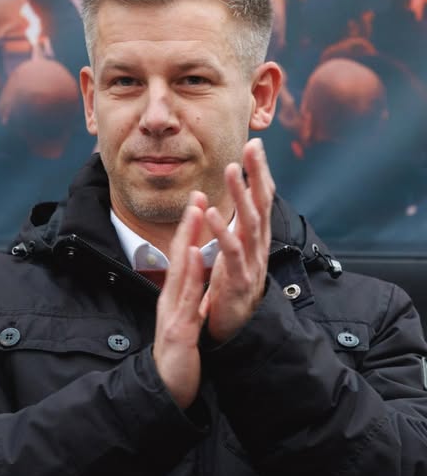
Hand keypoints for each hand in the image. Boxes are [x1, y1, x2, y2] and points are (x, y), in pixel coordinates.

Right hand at [153, 192, 208, 409]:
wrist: (166, 390)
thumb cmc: (176, 355)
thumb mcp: (183, 320)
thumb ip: (187, 298)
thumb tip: (195, 281)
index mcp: (175, 296)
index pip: (183, 257)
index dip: (191, 230)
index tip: (200, 203)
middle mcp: (171, 298)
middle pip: (179, 254)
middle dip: (189, 224)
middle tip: (198, 193)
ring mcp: (172, 311)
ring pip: (181, 269)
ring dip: (187, 238)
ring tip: (196, 211)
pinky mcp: (179, 329)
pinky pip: (186, 298)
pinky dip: (189, 273)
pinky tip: (193, 253)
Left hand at [201, 138, 274, 342]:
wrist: (237, 329)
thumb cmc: (234, 287)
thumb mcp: (238, 253)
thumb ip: (239, 227)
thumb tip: (242, 201)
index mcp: (255, 239)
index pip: (261, 199)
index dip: (259, 173)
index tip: (255, 145)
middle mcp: (258, 247)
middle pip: (261, 205)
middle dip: (257, 175)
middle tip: (252, 146)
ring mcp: (251, 263)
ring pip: (249, 224)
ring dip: (241, 196)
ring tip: (232, 170)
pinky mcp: (239, 281)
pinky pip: (231, 253)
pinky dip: (223, 232)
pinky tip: (213, 213)